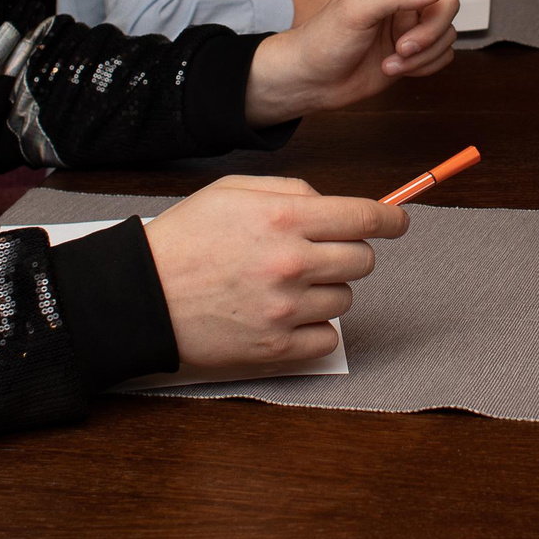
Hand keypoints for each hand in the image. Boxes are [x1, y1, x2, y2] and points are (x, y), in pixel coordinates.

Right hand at [144, 175, 391, 369]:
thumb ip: (290, 191)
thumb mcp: (232, 191)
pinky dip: (314, 329)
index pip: (363, 217)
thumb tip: (332, 205)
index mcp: (283, 218)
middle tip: (318, 255)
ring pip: (345, 299)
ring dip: (326, 291)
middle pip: (362, 259)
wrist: (140, 296)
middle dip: (348, 253)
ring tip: (284, 286)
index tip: (397, 222)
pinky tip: (285, 316)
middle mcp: (291, 263)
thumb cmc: (184, 241)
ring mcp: (286, 309)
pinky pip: (327, 339)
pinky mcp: (276, 348)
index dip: (389, 219)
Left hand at [245, 0, 509, 124]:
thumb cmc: (322, 38)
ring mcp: (411, 24)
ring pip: (448, 32)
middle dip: (432, 29)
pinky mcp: (414, 52)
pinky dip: (425, 67)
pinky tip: (395, 70)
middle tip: (404, 46)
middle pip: (449, 1)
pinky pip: (444, 55)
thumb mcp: (356, 10)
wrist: (311, 81)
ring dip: (424, 53)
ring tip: (392, 62)